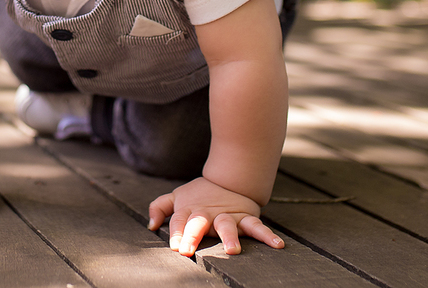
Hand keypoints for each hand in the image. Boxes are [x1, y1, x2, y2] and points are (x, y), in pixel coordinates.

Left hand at [149, 177, 283, 256]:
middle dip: (193, 235)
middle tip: (188, 249)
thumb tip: (150, 225)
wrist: (230, 178)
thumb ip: (161, 207)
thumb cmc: (200, 194)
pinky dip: (267, 236)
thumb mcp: (178, 196)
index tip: (176, 246)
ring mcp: (227, 216)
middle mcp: (207, 214)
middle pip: (198, 223)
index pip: (179, 222)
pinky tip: (277, 245)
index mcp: (189, 210)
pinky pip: (257, 227)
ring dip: (229, 236)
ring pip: (227, 225)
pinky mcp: (246, 217)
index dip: (176, 233)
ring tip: (233, 250)